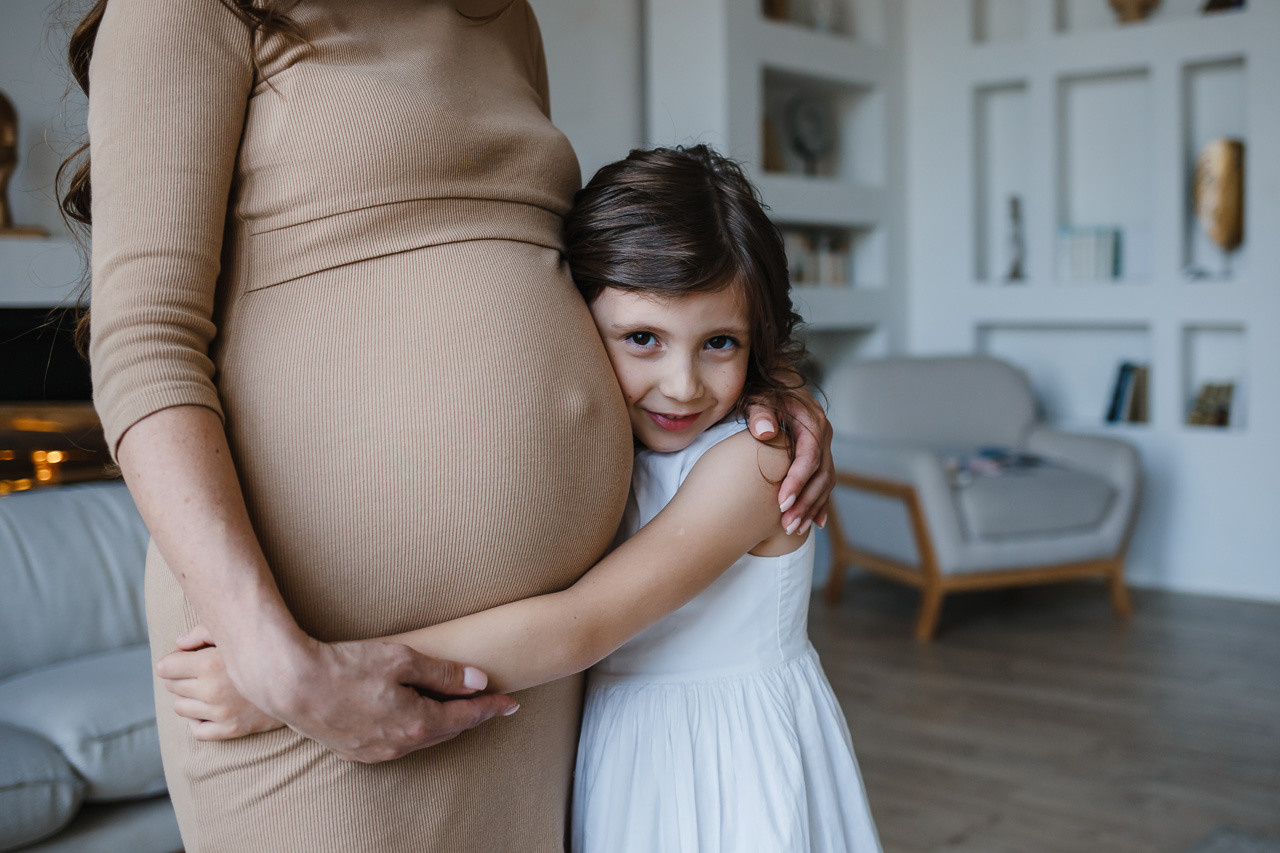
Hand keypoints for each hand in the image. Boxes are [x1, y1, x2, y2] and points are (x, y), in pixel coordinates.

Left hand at [158, 626, 283, 739]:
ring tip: (207, 688)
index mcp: (209, 663)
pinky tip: (210, 710)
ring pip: (181, 708)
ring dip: (189, 698)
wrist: (300, 675)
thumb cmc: (265, 647)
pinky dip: (198, 721)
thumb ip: (203, 631)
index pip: (165, 668)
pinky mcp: (232, 729)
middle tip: (199, 671)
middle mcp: (212, 690)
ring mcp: (221, 713)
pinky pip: (197, 731)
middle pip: (172, 686)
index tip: (183, 659)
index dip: (173, 661)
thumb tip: (178, 643)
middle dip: (181, 677)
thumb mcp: (235, 631)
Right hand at [197, 625, 520, 762]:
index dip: (491, 708)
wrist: (290, 684)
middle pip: (447, 731)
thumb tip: (480, 680)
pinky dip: (416, 731)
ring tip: (461, 712)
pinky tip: (417, 720)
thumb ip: (445, 672)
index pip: (466, 717)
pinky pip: (398, 743)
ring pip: (422, 739)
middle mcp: (399, 745)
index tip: (512, 702)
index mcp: (416, 723)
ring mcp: (376, 752)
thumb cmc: (345, 666)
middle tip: (494, 706)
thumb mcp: (402, 659)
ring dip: (444, 725)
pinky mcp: (356, 751)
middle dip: (472, 718)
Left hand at [745, 385, 833, 535]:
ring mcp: (823, 444)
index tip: (781, 502)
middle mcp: (823, 434)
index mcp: (812, 421)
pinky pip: (824, 481)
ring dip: (811, 507)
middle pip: (821, 475)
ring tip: (793, 529)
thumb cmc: (762, 387)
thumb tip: (765, 432)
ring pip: (825, 482)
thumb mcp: (757, 395)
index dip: (797, 481)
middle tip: (787, 525)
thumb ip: (760, 412)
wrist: (773, 376)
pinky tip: (815, 523)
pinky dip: (820, 502)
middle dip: (805, 503)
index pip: (809, 457)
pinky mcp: (818, 452)